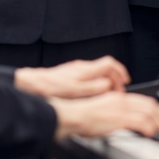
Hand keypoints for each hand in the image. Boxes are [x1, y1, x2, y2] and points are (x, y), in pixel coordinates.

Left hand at [15, 56, 129, 98]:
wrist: (33, 85)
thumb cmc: (52, 89)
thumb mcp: (76, 91)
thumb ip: (94, 88)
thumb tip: (108, 86)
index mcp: (86, 69)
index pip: (110, 64)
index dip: (121, 72)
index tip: (125, 82)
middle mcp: (82, 67)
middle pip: (105, 68)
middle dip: (114, 79)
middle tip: (117, 91)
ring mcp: (75, 70)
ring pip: (96, 72)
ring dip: (105, 82)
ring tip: (106, 94)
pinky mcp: (69, 75)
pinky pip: (88, 76)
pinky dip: (95, 83)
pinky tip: (91, 94)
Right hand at [52, 92, 158, 139]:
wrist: (74, 115)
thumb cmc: (83, 115)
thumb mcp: (103, 109)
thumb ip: (115, 112)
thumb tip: (123, 121)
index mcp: (118, 98)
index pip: (143, 100)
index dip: (155, 108)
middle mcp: (122, 100)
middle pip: (149, 104)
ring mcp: (121, 109)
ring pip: (147, 112)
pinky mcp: (119, 118)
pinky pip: (139, 121)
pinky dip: (148, 127)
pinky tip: (150, 132)